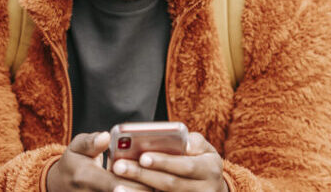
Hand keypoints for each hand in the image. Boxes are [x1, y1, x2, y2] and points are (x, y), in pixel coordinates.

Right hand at [47, 132, 152, 191]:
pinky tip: (153, 184)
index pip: (108, 182)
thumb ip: (91, 142)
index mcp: (85, 176)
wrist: (64, 187)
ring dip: (146, 189)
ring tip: (160, 180)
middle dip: (144, 185)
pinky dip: (141, 190)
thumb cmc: (75, 163)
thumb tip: (105, 136)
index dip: (124, 182)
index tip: (136, 176)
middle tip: (163, 175)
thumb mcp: (76, 148)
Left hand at [111, 132, 228, 191]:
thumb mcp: (205, 149)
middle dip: (143, 175)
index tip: (143, 157)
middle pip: (170, 184)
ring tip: (117, 187)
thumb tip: (184, 144)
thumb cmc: (202, 161)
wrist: (213, 189)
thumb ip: (194, 142)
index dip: (164, 162)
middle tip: (119, 166)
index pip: (186, 166)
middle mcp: (204, 189)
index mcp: (209, 169)